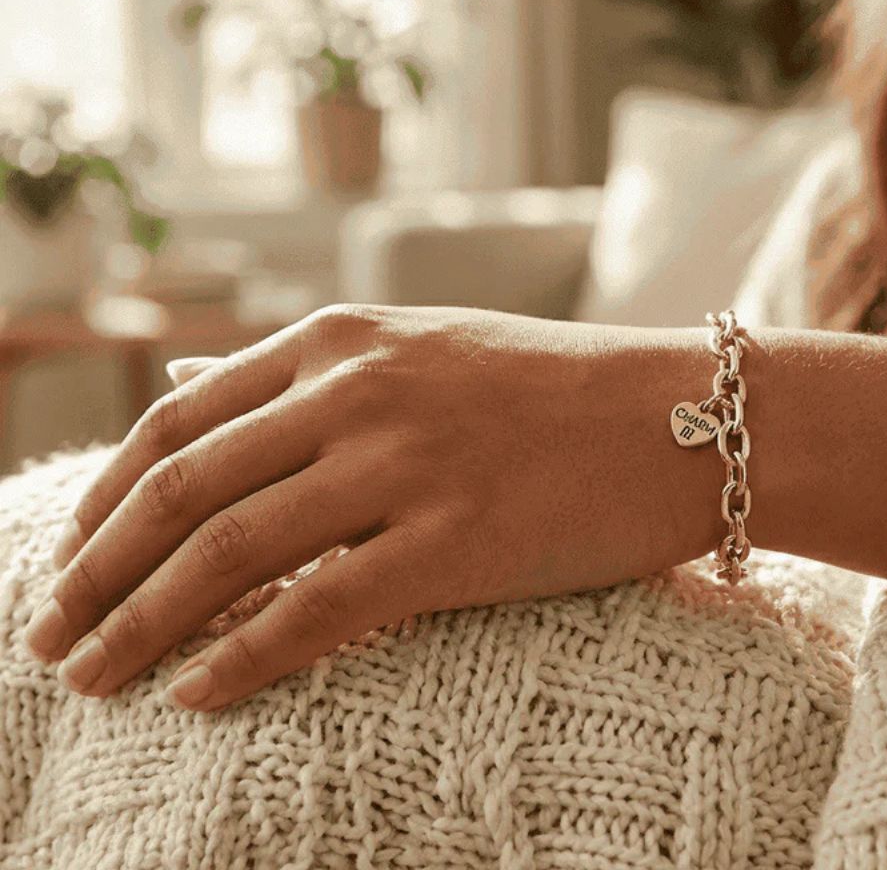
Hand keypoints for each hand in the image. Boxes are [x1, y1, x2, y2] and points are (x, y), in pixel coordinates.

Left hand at [23, 305, 716, 709]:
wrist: (675, 413)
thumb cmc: (546, 386)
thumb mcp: (412, 346)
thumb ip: (296, 368)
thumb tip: (184, 377)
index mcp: (340, 339)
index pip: (178, 419)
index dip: (105, 497)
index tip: (71, 558)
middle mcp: (358, 390)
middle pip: (184, 490)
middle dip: (98, 572)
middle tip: (51, 635)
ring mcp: (406, 463)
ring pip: (232, 553)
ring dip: (144, 624)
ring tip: (92, 678)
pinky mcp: (458, 540)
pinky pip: (320, 611)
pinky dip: (244, 659)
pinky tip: (197, 697)